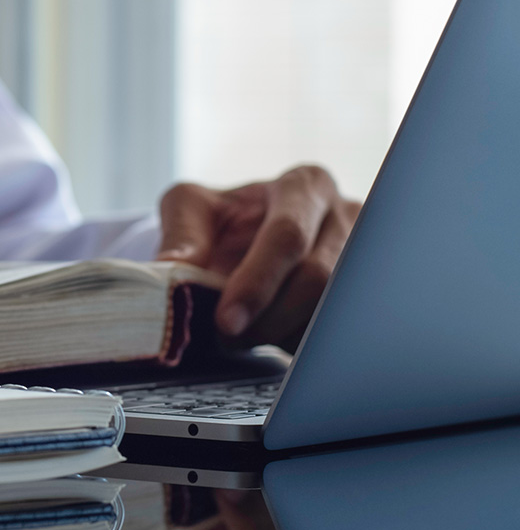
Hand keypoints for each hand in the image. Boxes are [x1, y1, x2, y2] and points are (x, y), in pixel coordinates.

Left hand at [156, 165, 359, 350]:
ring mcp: (360, 261)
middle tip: (228, 337)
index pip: (288, 236)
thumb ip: (182, 236)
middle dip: (267, 317)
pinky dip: (296, 343)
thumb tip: (169, 269)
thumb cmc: (222, 219)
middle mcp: (343, 218)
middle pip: (317, 278)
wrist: (245, 240)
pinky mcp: (358, 299)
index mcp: (304, 187)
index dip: (257, 282)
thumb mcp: (191, 209)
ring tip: (243, 337)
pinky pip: (336, 332)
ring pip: (330, 311)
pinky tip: (270, 339)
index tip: (226, 320)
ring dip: (281, 333)